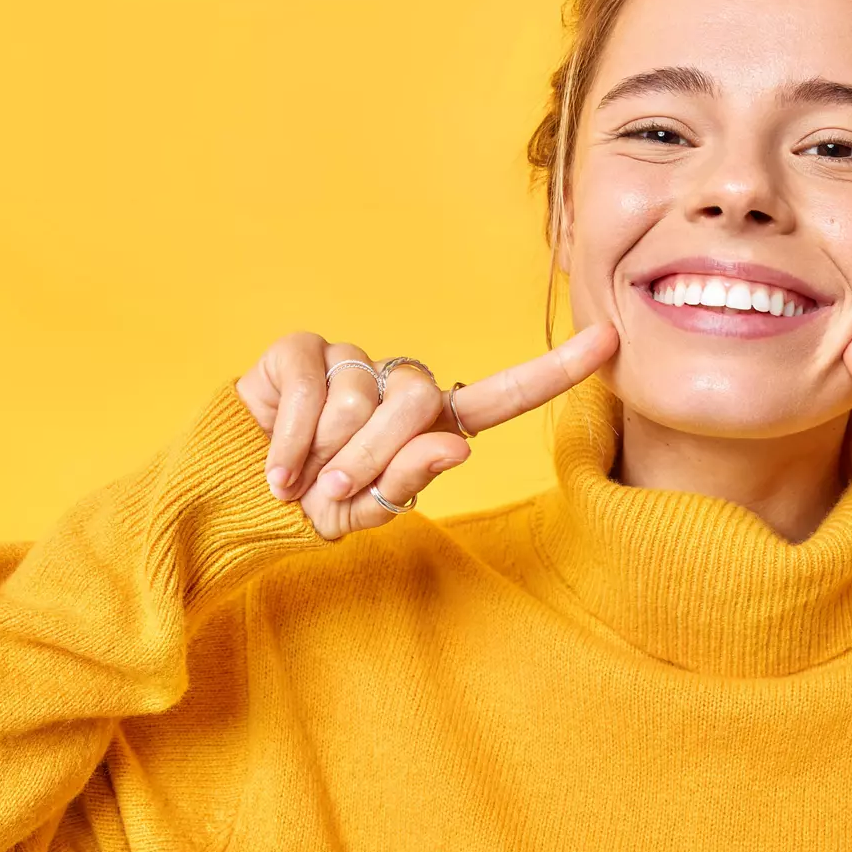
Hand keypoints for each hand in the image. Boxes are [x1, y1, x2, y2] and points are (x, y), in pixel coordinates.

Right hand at [236, 321, 619, 540]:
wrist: (238, 490)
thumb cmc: (313, 501)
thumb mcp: (363, 511)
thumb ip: (406, 482)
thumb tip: (456, 446)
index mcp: (430, 424)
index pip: (504, 394)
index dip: (557, 370)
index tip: (612, 340)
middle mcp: (397, 382)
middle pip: (418, 401)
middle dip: (374, 456)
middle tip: (336, 489)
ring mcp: (350, 358)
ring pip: (362, 398)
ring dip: (326, 453)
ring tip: (302, 476)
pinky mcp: (301, 350)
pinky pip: (312, 390)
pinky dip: (291, 442)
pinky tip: (276, 468)